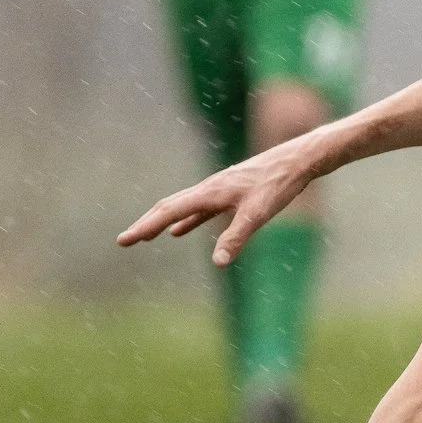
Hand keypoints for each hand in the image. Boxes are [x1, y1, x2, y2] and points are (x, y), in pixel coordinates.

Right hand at [118, 132, 322, 262]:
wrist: (297, 160)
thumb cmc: (278, 185)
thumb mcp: (257, 214)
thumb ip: (236, 237)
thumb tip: (217, 262)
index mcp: (209, 192)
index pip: (168, 211)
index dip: (145, 226)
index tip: (123, 240)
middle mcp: (209, 189)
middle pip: (168, 207)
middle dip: (146, 224)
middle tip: (125, 240)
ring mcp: (218, 190)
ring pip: (182, 207)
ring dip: (162, 222)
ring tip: (145, 236)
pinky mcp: (229, 194)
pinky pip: (198, 210)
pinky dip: (185, 220)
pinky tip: (179, 231)